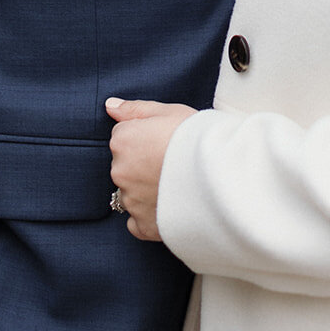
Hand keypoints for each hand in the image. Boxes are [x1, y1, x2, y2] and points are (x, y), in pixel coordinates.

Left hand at [106, 98, 195, 241]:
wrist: (219, 172)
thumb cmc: (195, 136)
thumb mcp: (166, 111)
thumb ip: (134, 109)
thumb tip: (110, 106)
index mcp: (122, 141)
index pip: (123, 136)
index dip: (145, 137)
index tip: (164, 140)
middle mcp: (120, 172)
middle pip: (125, 165)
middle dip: (142, 164)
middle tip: (172, 161)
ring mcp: (131, 201)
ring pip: (132, 193)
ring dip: (146, 189)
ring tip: (176, 183)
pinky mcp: (144, 225)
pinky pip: (138, 222)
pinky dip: (149, 216)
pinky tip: (168, 206)